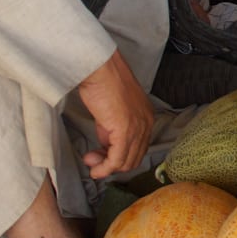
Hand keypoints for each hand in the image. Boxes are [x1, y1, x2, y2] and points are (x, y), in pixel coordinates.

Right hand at [77, 51, 153, 178]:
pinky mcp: (125, 131)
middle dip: (112, 164)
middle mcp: (146, 124)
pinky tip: (94, 169)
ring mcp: (138, 128)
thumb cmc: (102, 82)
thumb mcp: (112, 110)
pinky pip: (117, 160)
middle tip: (92, 160)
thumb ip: (113, 129)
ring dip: (106, 167)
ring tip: (90, 162)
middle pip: (134, 158)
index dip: (119, 156)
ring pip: (126, 162)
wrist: (99, 68)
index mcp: (146, 117)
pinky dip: (104, 168)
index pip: (138, 148)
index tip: (99, 155)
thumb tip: (106, 147)